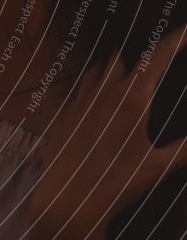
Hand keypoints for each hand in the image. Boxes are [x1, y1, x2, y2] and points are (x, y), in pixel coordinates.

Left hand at [28, 25, 186, 239]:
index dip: (174, 40)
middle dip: (139, 58)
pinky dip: (93, 90)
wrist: (68, 199)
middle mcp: (103, 93)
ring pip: (98, 71)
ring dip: (114, 71)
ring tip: (128, 79)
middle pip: (123, 59)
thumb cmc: (117, 184)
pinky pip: (80, 91)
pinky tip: (99, 104)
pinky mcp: (64, 114)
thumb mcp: (161, 166)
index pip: (156, 57)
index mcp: (131, 99)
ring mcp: (79, 101)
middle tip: (154, 63)